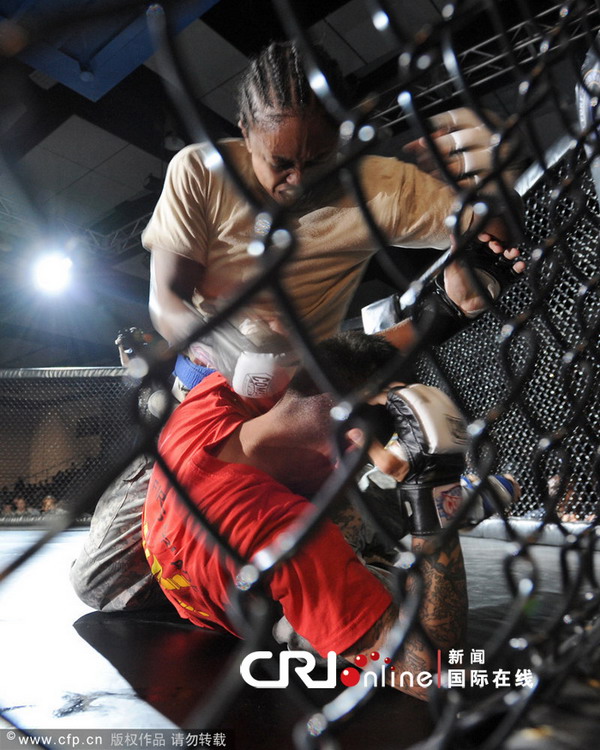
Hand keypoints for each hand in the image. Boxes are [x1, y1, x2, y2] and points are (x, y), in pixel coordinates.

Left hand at [403, 107, 520, 189]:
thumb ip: (444, 137)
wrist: (508, 174)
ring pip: (466, 161)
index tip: (422, 135)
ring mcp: (496, 158)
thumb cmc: (482, 153)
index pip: (461, 116)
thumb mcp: (467, 139)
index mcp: (486, 121)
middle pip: (461, 138)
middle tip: (421, 158)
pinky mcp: (496, 179)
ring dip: (443, 168)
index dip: (438, 123)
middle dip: (437, 148)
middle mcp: (493, 137)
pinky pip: (472, 183)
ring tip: (432, 173)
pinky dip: (454, 185)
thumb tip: (415, 144)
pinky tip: (444, 186)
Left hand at [444, 231, 525, 314]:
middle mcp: (486, 261)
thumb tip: (453, 237)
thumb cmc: (455, 287)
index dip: (485, 238)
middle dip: (498, 245)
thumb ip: (455, 252)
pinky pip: (513, 273)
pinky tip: (520, 264)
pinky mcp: (502, 280)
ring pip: (506, 258)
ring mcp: (495, 270)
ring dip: (511, 253)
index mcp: (474, 256)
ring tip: (513, 252)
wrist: (461, 305)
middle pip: (496, 248)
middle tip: (497, 246)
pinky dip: (518, 268)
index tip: (486, 237)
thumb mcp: (452, 268)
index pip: (482, 243)